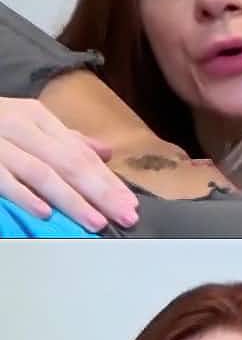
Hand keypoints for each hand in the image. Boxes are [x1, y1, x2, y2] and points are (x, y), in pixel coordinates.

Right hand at [0, 97, 138, 231]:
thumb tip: (106, 152)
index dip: (108, 180)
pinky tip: (45, 213)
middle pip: (70, 163)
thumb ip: (67, 140)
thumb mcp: (29, 124)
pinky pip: (4, 179)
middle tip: (125, 216)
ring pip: (42, 173)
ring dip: (71, 199)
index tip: (131, 203)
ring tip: (95, 221)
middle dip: (101, 192)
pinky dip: (24, 195)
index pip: (82, 154)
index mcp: (39, 118)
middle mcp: (21, 127)